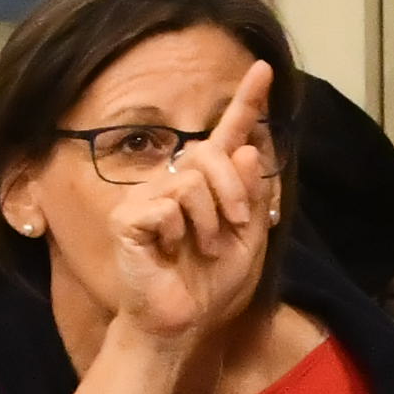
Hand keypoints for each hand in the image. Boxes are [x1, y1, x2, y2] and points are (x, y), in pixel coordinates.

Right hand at [106, 61, 278, 349]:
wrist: (181, 324)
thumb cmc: (210, 285)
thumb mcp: (248, 240)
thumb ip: (251, 195)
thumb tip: (245, 148)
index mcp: (206, 185)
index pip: (227, 136)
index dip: (246, 102)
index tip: (264, 69)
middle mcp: (174, 181)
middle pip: (211, 153)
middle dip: (235, 191)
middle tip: (233, 227)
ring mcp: (148, 197)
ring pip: (192, 180)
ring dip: (210, 221)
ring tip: (203, 249)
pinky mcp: (130, 218)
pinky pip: (167, 205)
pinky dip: (179, 232)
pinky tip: (169, 252)